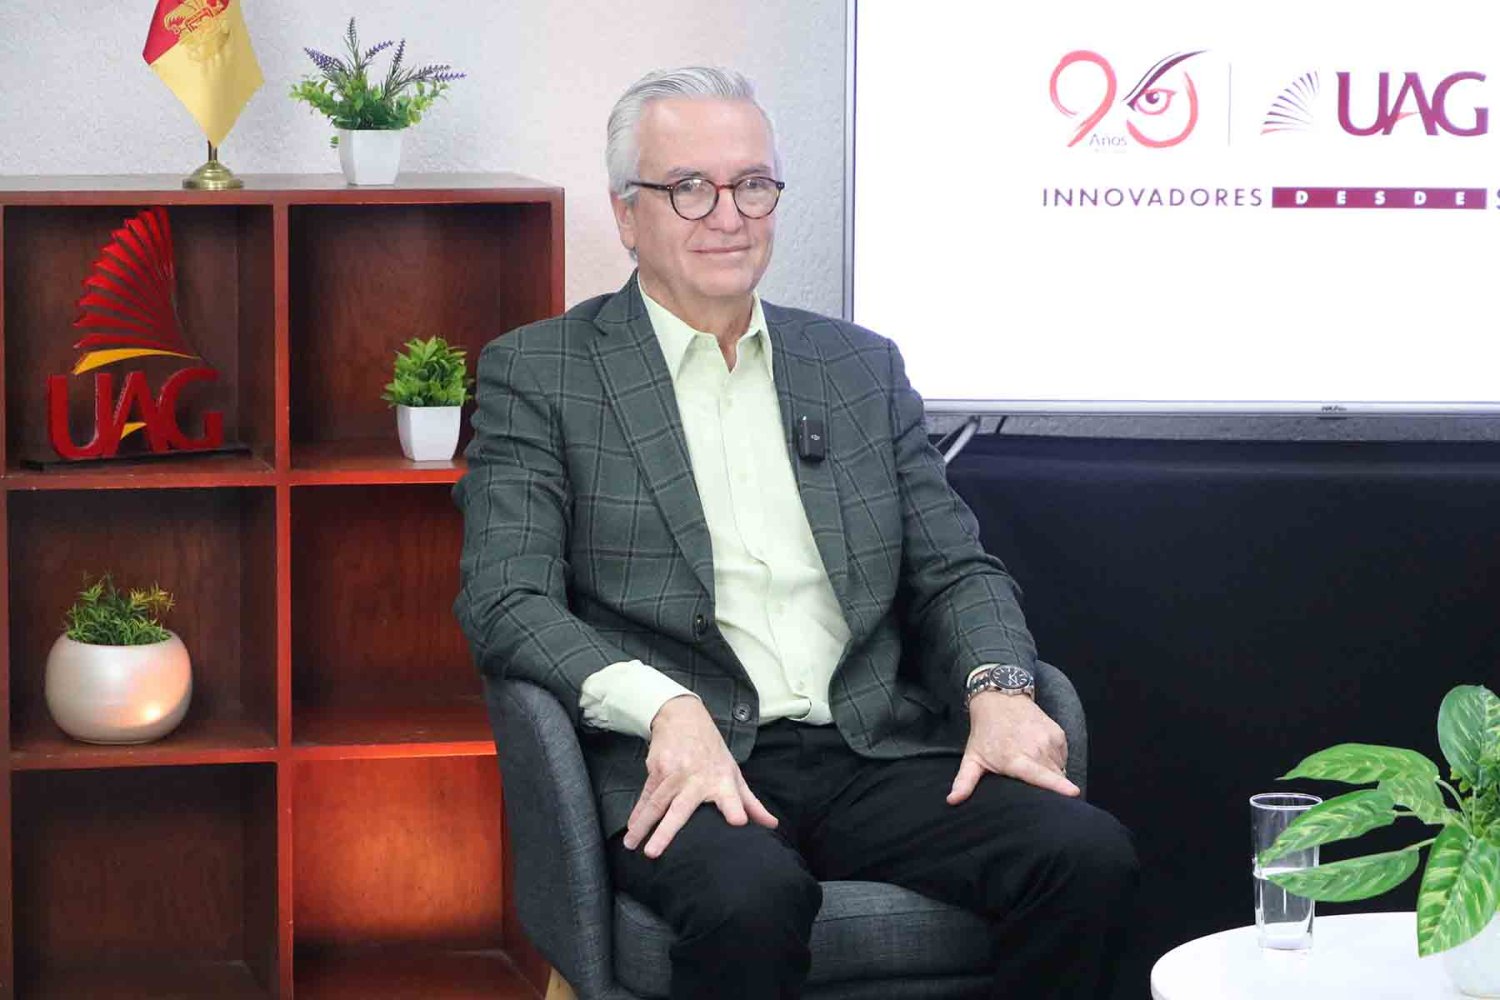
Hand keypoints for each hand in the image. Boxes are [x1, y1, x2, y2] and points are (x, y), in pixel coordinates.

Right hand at [623, 695, 778, 858]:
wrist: (683, 717)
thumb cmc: (712, 750)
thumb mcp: (734, 773)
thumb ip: (750, 802)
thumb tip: (772, 825)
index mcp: (721, 780)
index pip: (731, 796)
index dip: (735, 807)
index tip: (738, 821)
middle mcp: (696, 778)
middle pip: (680, 808)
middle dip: (667, 831)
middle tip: (654, 853)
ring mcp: (674, 774)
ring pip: (656, 804)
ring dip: (642, 826)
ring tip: (632, 846)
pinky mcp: (657, 769)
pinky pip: (646, 795)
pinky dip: (637, 813)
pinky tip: (631, 828)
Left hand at [947, 692, 1078, 802]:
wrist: (1000, 698)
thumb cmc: (986, 732)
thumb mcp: (973, 757)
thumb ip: (965, 781)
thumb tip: (952, 801)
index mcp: (1016, 758)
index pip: (1041, 775)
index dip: (1058, 786)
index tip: (1073, 794)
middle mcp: (1036, 748)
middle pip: (1054, 778)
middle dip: (1050, 789)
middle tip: (1032, 786)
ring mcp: (1049, 739)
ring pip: (1060, 769)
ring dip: (1051, 774)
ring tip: (1031, 765)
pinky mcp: (1059, 733)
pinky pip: (1063, 757)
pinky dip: (1055, 761)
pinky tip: (1039, 755)